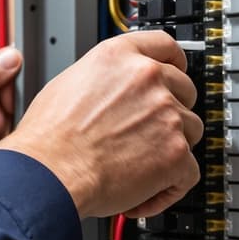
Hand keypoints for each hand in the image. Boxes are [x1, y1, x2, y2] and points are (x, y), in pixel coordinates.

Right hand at [0, 30, 202, 218]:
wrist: (49, 172)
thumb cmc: (48, 137)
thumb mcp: (68, 83)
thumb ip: (105, 80)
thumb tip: (115, 92)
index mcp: (119, 57)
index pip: (164, 45)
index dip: (175, 61)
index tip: (177, 70)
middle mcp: (147, 79)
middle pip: (184, 90)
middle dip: (172, 112)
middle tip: (150, 133)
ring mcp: (166, 115)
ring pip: (190, 130)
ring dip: (171, 149)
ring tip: (139, 168)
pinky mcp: (176, 153)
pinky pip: (189, 171)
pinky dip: (169, 187)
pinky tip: (143, 194)